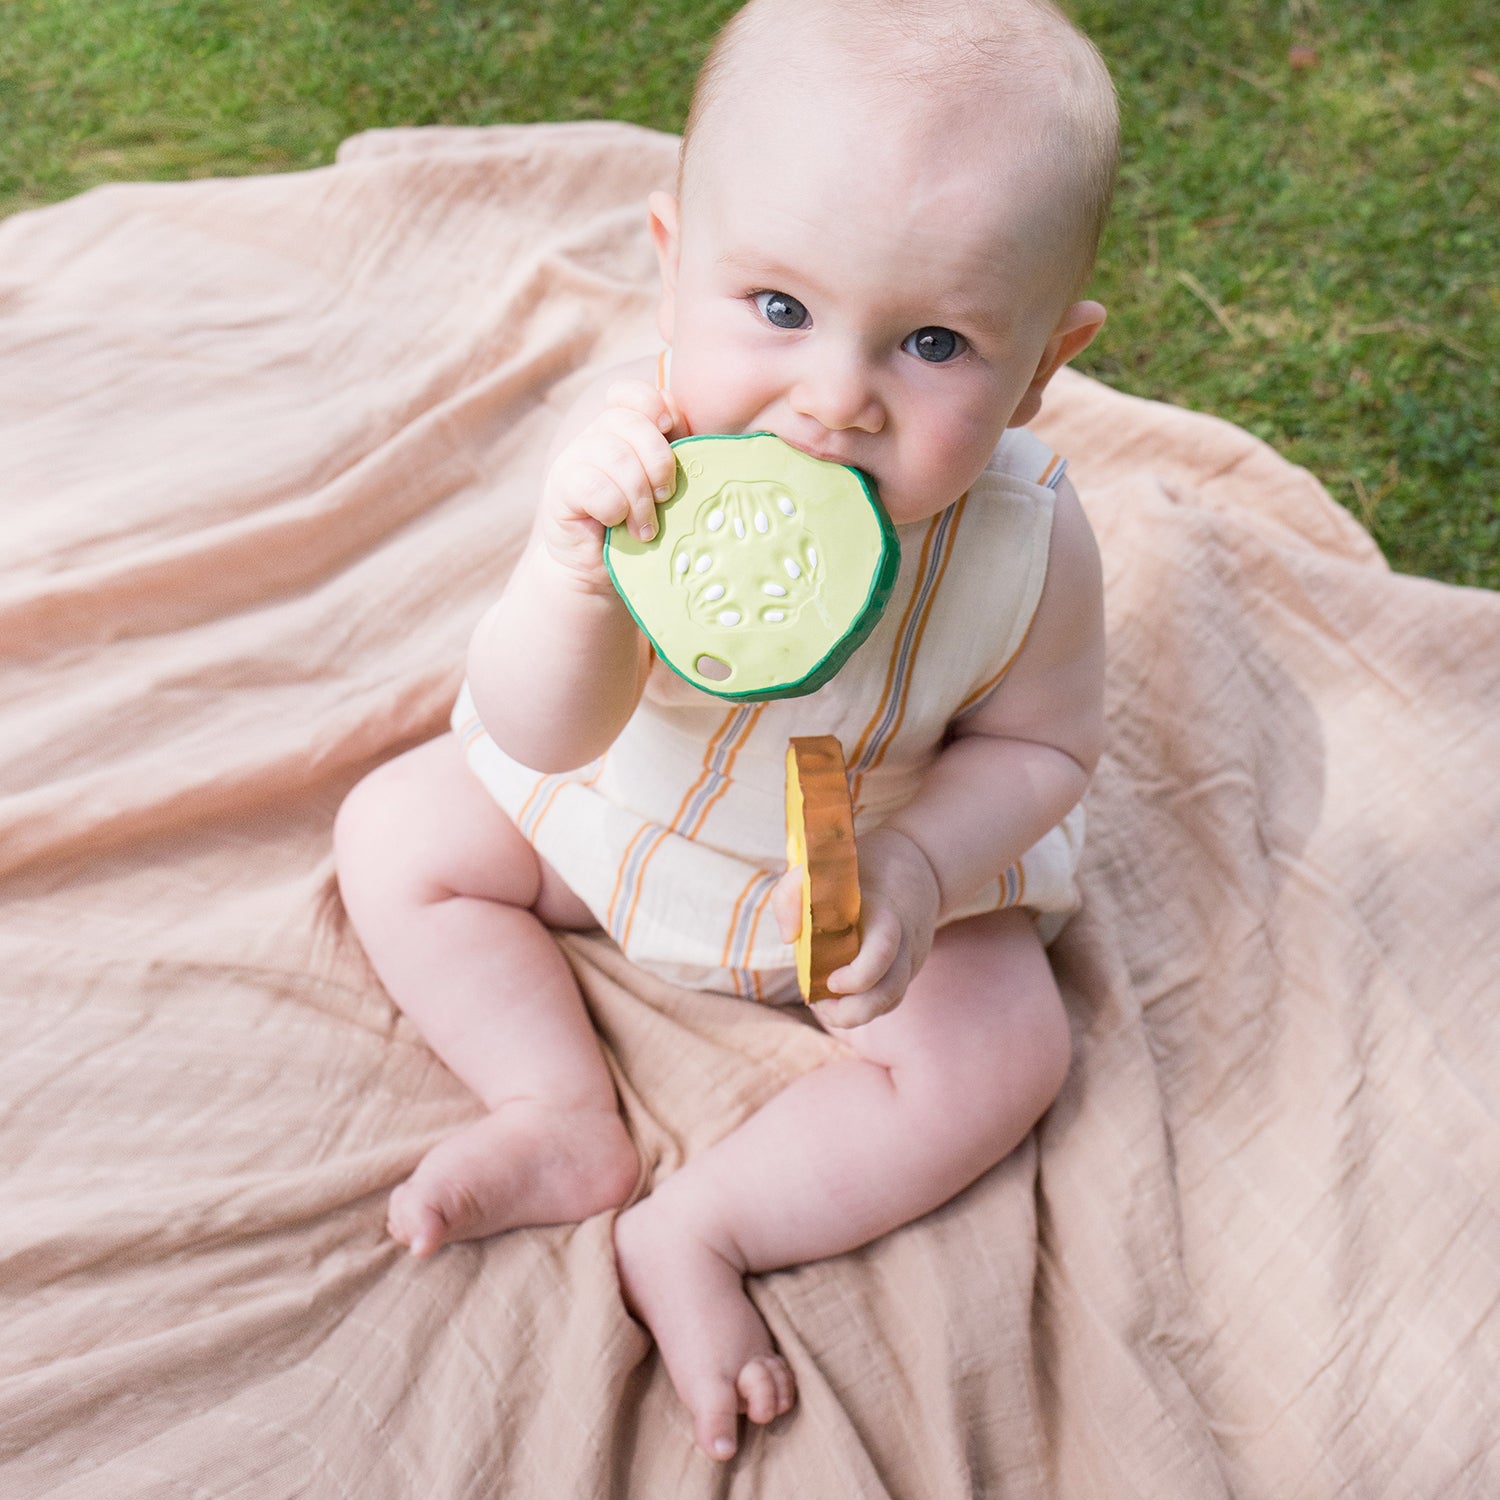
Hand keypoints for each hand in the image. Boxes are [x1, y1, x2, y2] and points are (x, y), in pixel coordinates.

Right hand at [540, 379, 684, 588]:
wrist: (599, 570)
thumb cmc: (639, 526)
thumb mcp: (662, 487)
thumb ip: (675, 452)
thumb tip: (683, 418)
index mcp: (622, 429)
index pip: (629, 393)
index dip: (651, 404)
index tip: (670, 428)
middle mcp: (594, 436)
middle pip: (629, 423)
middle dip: (658, 461)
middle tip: (666, 497)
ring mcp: (574, 459)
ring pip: (614, 455)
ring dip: (639, 495)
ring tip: (647, 527)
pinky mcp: (560, 487)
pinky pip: (593, 485)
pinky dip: (615, 508)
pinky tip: (621, 527)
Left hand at [774, 826, 941, 1028]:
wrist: (920, 865)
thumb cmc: (864, 864)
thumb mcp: (827, 863)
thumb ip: (796, 890)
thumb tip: (790, 938)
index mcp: (886, 914)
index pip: (883, 952)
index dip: (858, 976)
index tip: (830, 980)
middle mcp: (904, 943)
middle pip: (889, 992)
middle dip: (851, 1012)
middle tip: (818, 1001)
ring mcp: (908, 960)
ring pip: (890, 1002)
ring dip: (853, 1014)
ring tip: (821, 1003)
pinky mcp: (905, 970)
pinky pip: (888, 1000)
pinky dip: (861, 1007)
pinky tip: (833, 998)